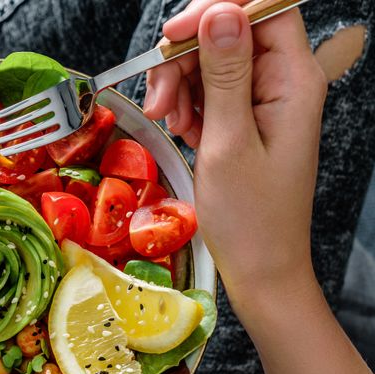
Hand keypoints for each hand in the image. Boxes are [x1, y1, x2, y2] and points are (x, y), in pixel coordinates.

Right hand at [143, 2, 327, 298]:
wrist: (259, 266)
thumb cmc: (251, 217)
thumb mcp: (229, 141)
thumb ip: (224, 73)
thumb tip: (219, 15)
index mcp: (295, 79)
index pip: (261, 8)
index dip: (214, 11)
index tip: (173, 36)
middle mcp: (283, 81)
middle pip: (227, 33)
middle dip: (185, 59)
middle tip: (160, 100)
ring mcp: (263, 99)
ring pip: (210, 60)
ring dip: (179, 85)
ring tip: (170, 123)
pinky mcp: (244, 116)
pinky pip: (207, 90)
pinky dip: (185, 105)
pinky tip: (180, 130)